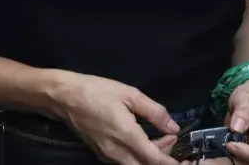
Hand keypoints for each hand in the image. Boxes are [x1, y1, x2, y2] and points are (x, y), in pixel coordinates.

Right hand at [51, 71, 179, 164]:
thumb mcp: (130, 95)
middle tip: (173, 141)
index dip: (171, 161)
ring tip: (162, 138)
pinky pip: (125, 162)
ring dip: (151, 157)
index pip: (154, 160)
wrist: (64, 98)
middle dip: (163, 159)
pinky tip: (146, 140)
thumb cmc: (97, 91)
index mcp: (127, 137)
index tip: (184, 157)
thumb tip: (173, 126)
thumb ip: (155, 112)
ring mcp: (107, 156)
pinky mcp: (101, 154)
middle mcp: (117, 153)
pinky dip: (139, 156)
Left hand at [219, 80, 248, 162]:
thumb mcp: (247, 97)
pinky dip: (225, 159)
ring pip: (245, 163)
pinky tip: (212, 155)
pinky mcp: (242, 151)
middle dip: (236, 160)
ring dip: (229, 161)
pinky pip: (236, 160)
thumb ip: (244, 110)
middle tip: (215, 155)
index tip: (230, 145)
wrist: (247, 96)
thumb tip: (237, 128)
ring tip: (212, 157)